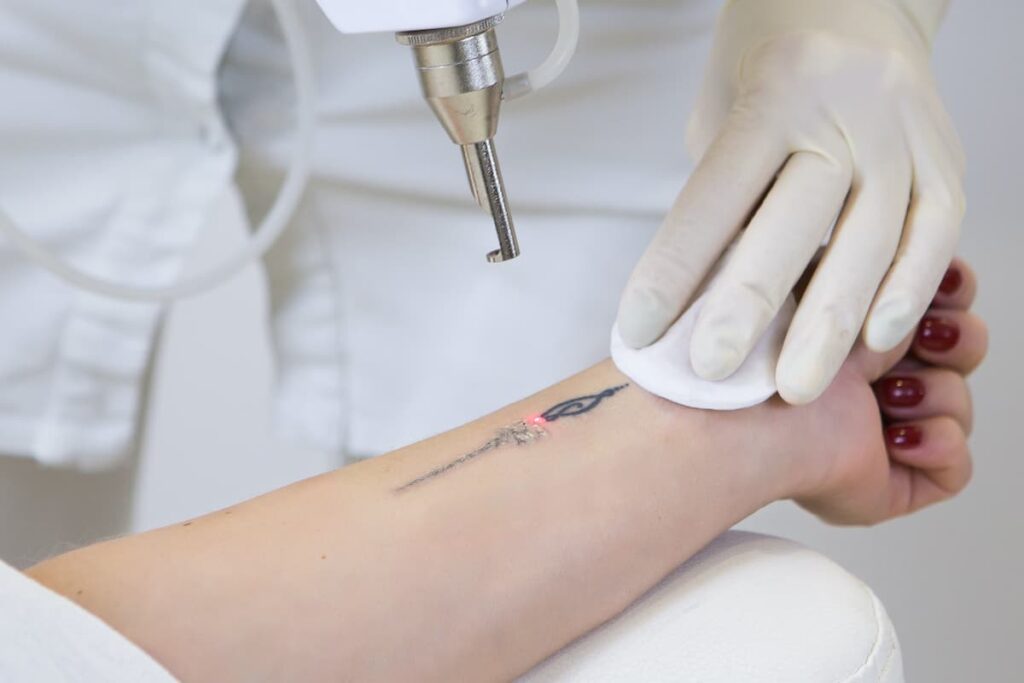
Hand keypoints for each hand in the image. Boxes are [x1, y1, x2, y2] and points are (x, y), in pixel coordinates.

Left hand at [617, 0, 964, 404]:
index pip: (716, 196)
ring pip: (871, 241)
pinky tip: (876, 342)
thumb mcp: (720, 109)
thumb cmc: (771, 60)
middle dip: (749, 307)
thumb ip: (721, 193)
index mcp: (774, 94)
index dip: (675, 270)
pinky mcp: (945, 156)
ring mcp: (903, 133)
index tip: (643, 329)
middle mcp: (845, 111)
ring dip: (830, 325)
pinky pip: (933, 234)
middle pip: (796, 223)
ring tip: (795, 385)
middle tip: (716, 371)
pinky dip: (906, 292)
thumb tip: (702, 290)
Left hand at [781, 259, 984, 524]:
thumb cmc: (768, 342)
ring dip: (934, 393)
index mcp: (847, 328)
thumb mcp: (827, 276)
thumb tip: (933, 260)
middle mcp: (864, 378)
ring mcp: (878, 431)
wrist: (749, 412)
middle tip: (924, 338)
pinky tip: (894, 436)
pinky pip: (956, 468)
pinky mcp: (890, 484)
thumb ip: (879, 265)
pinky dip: (937, 445)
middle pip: (960, 350)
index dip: (949, 292)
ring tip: (884, 394)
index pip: (929, 302)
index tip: (943, 282)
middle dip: (956, 338)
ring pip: (959, 404)